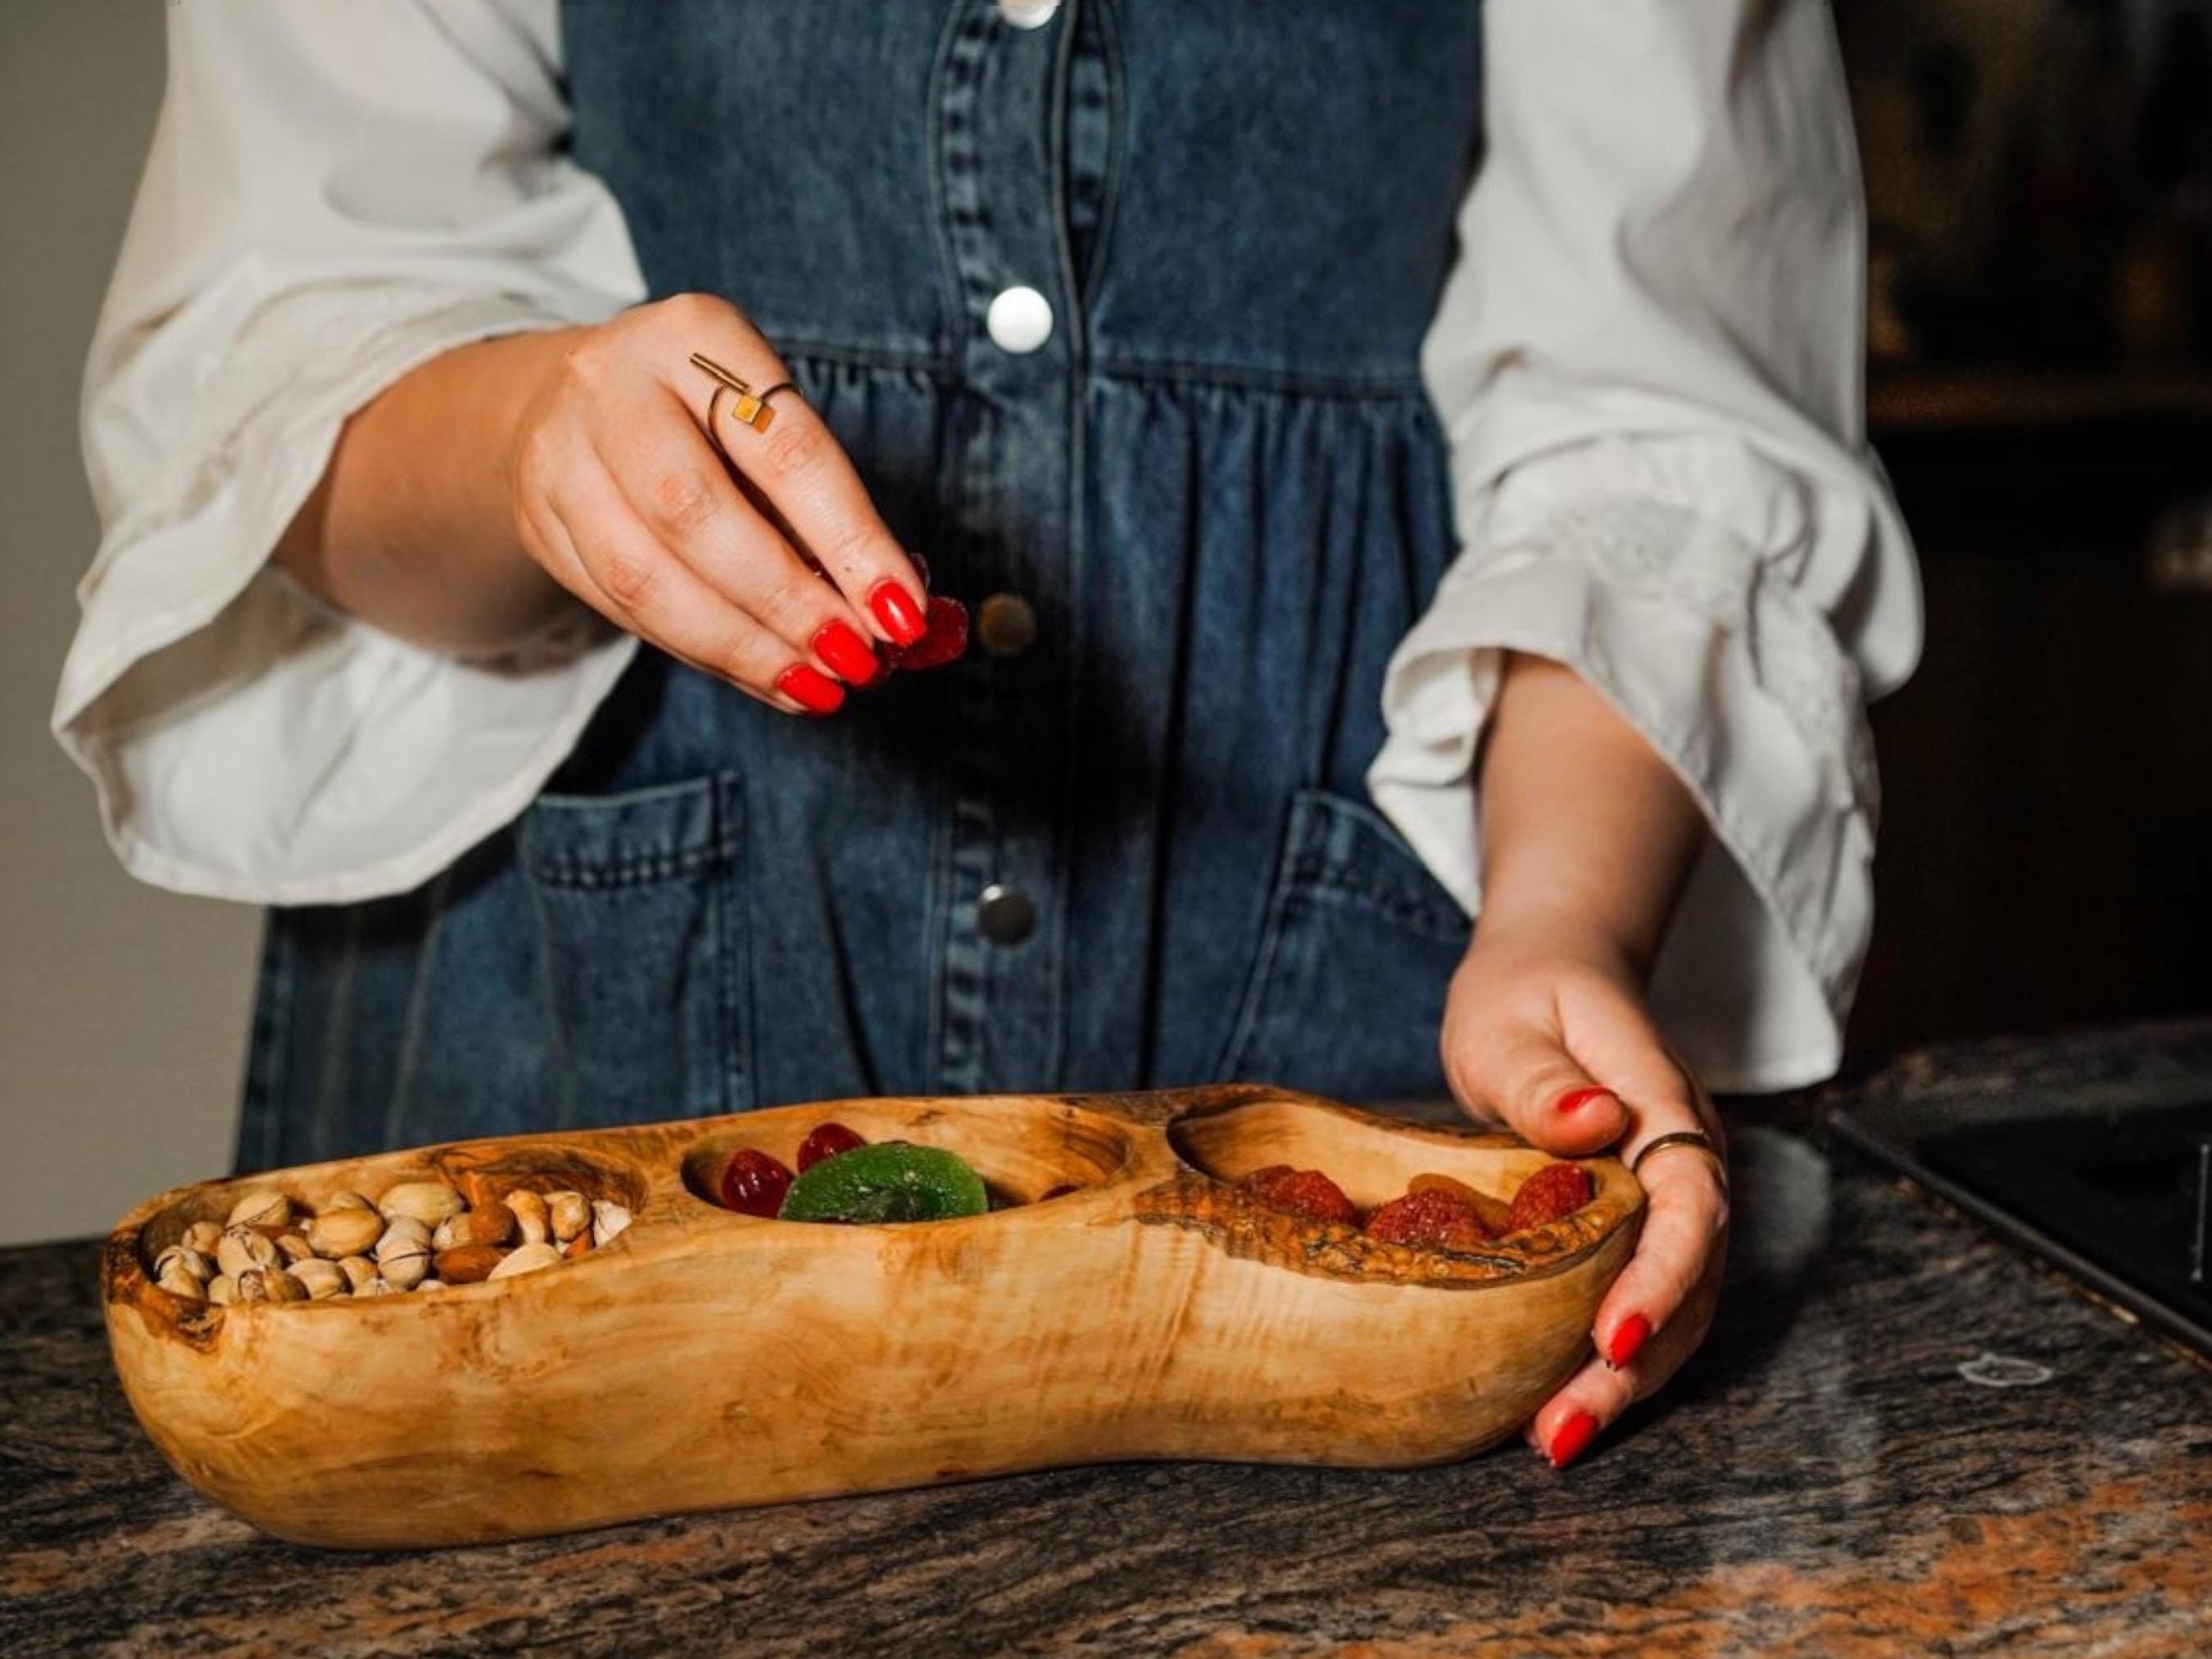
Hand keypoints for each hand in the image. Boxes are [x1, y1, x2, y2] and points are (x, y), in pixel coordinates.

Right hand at [507, 292, 929, 715]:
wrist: (568, 401)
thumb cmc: (706, 418)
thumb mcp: (770, 421)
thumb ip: (830, 508)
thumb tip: (900, 610)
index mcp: (695, 337)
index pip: (786, 451)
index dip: (850, 541)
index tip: (901, 612)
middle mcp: (611, 386)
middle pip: (697, 514)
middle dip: (787, 602)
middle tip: (855, 660)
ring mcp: (561, 458)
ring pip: (647, 578)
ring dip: (744, 648)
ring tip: (817, 685)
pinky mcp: (540, 527)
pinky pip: (625, 612)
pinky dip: (707, 656)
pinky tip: (766, 677)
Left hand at [1441, 921, 1728, 1468]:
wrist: (1552, 971)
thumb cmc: (1524, 995)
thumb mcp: (1508, 1024)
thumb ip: (1545, 1079)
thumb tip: (1596, 1122)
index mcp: (1663, 1104)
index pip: (1687, 1202)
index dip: (1660, 1277)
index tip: (1610, 1337)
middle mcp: (1686, 1159)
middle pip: (1690, 1277)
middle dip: (1635, 1366)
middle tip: (1560, 1432)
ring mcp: (1674, 1196)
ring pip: (1678, 1306)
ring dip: (1625, 1381)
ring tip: (1554, 1440)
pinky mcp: (1645, 1224)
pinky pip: (1645, 1298)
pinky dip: (1611, 1359)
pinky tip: (1557, 1404)